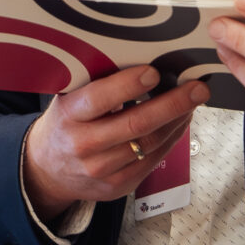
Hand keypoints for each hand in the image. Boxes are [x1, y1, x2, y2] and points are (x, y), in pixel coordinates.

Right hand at [22, 66, 210, 211]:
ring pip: (150, 143)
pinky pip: (153, 160)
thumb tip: (141, 57)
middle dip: (173, 104)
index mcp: (69, 116)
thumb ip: (96, 83)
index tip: (154, 72)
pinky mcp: (118, 186)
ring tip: (193, 101)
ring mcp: (102, 170)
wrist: (48, 170)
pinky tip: (179, 122)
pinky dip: (171, 138)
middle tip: (197, 88)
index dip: (129, 85)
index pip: (100, 98)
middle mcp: (84, 145)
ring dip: (177, 120)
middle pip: (136, 124)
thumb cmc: (65, 123)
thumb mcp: (68, 99)